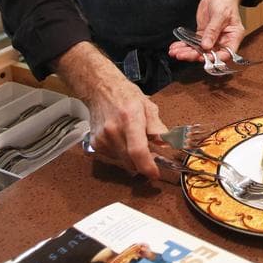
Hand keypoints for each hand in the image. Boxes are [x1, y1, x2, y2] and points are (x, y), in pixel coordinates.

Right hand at [53, 42, 167, 177]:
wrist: (100, 89)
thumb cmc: (125, 95)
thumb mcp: (147, 106)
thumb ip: (157, 126)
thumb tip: (167, 143)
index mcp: (130, 118)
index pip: (137, 150)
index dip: (147, 166)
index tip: (155, 174)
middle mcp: (114, 130)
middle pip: (131, 161)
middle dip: (143, 164)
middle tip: (152, 157)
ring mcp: (102, 138)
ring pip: (123, 161)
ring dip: (132, 158)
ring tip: (134, 141)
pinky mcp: (95, 144)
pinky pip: (113, 158)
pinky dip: (122, 154)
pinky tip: (123, 140)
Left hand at [169, 0, 249, 60]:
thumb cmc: (226, 1)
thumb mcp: (220, 15)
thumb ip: (213, 31)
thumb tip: (206, 46)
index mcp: (233, 37)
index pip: (225, 53)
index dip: (214, 58)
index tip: (201, 57)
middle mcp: (223, 40)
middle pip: (209, 54)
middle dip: (194, 55)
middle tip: (182, 55)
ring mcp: (212, 38)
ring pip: (199, 49)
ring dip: (186, 52)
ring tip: (175, 52)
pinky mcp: (203, 34)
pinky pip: (193, 42)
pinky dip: (184, 45)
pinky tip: (176, 47)